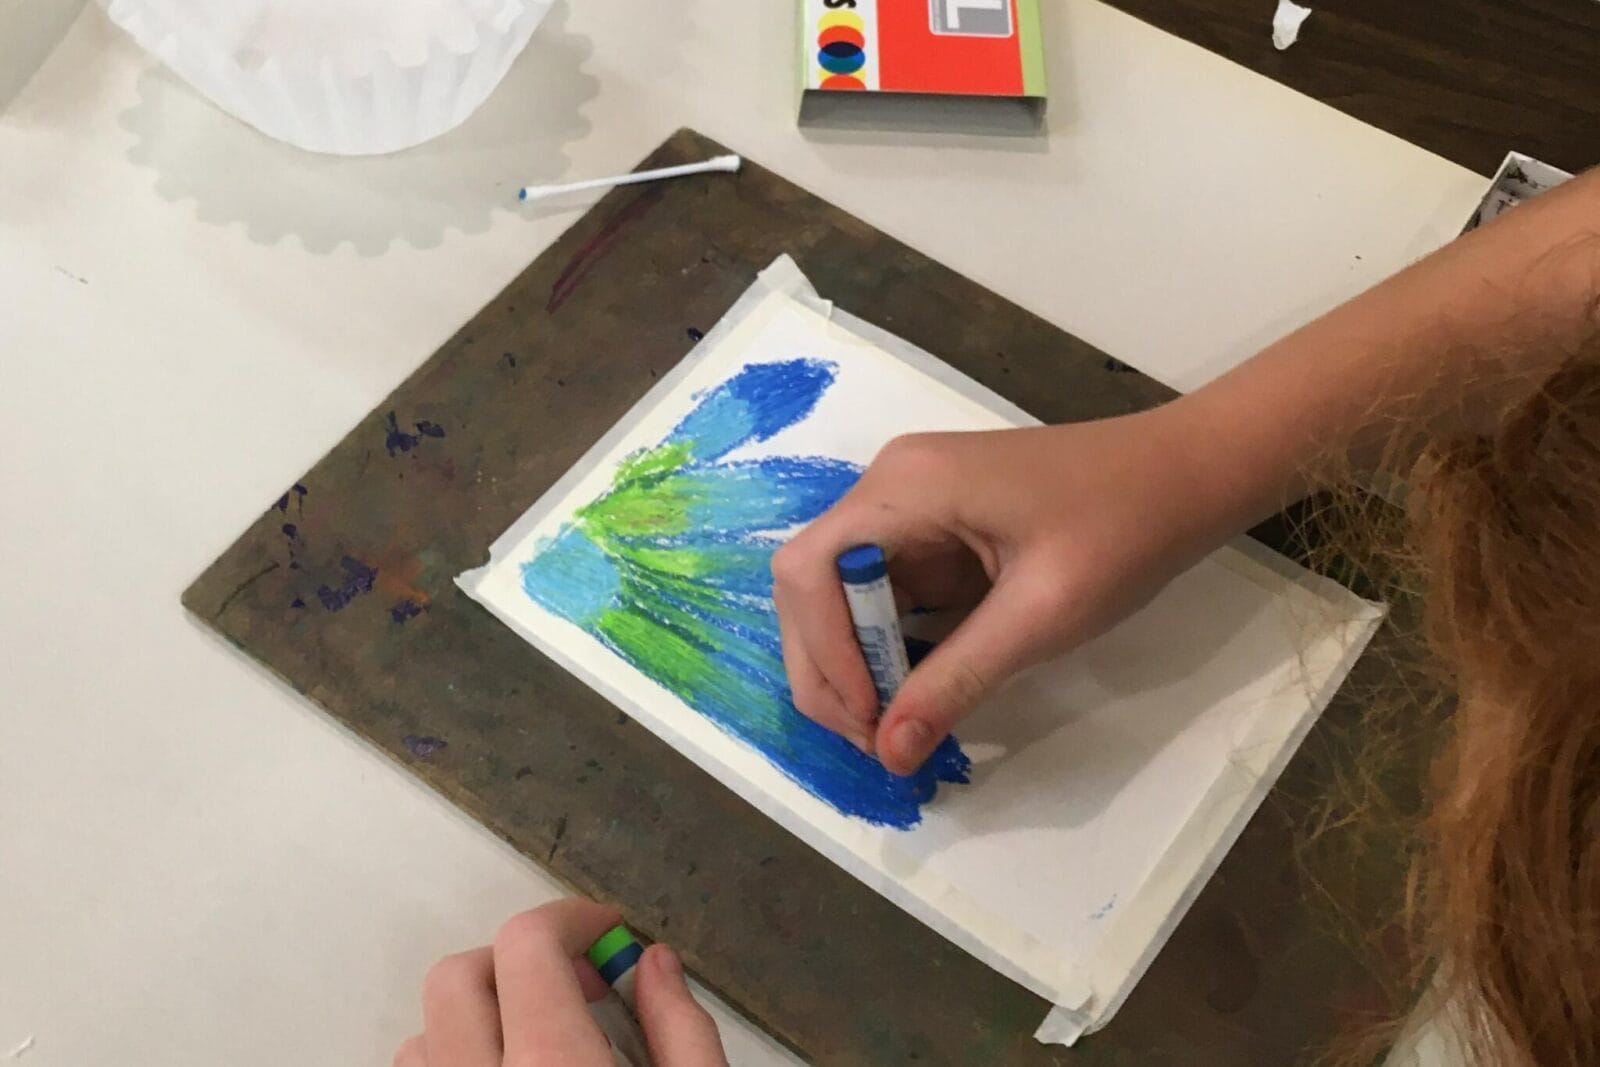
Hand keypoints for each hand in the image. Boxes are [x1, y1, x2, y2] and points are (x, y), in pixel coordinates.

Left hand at [394, 899, 727, 1066]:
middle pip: (457, 977)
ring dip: (477, 1019)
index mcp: (556, 1065)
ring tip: (539, 1040)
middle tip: (576, 985)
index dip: (569, 920)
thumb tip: (654, 964)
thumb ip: (683, 1030)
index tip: (605, 933)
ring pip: (423, 1035)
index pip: (525, 944)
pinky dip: (451, 1062)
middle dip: (516, 962)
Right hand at [772, 410, 1237, 774]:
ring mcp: (912, 507)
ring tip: (895, 728)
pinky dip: (895, 648)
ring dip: (860, 665)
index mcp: (905, 488)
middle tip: (878, 741)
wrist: (1187, 477)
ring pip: (846, 596)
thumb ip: (957, 681)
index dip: (823, 653)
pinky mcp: (938, 530)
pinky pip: (892, 594)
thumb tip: (890, 753)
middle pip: (814, 586)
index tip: (870, 720)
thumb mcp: (1041, 616)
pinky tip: (921, 692)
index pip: (809, 572)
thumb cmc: (1123, 532)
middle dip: (832, 669)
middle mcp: (890, 488)